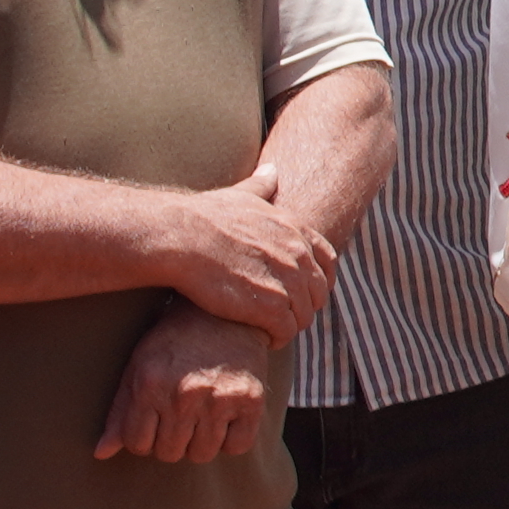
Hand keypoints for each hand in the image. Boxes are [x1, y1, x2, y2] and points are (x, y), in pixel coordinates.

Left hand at [95, 307, 280, 463]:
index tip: (155, 419)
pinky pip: (236, 447)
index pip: (138, 444)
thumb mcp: (139, 368)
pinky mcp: (252, 400)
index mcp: (150, 384)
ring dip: (201, 441)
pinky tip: (228, 416)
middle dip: (171, 439)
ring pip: (202, 454)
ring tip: (203, 414)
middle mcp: (184, 394)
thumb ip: (120, 412)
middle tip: (181, 414)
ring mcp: (220, 398)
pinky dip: (231, 439)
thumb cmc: (174, 341)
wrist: (226, 311)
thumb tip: (101, 453)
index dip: (144, 436)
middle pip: (169, 453)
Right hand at [171, 181, 337, 340]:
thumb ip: (261, 186)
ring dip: (290, 326)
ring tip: (271, 331)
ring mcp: (287, 280)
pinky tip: (263, 339)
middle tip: (282, 316)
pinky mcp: (270, 305)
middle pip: (318, 292)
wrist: (180, 237)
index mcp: (295, 229)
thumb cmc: (202, 216)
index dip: (319, 280)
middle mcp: (298, 253)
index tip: (303, 291)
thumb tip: (272, 169)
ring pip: (304, 315)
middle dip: (304, 306)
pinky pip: (286, 330)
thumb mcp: (239, 194)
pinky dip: (278, 338)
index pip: (327, 260)